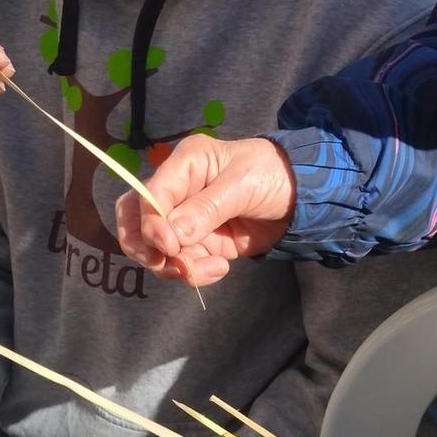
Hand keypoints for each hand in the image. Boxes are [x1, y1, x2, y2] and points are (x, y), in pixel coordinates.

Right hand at [114, 134, 295, 287]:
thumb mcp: (242, 185)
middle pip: (134, 221)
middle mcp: (177, 191)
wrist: (302, 200)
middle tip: (170, 263)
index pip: (147, 195)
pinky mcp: (199, 243)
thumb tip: (172, 236)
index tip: (168, 246)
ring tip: (210, 268)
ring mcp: (185, 220)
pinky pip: (182, 263)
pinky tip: (221, 268)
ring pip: (156, 250)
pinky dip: (195, 272)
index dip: (150, 223)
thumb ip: (206, 209)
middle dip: (146, 248)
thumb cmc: (274, 175)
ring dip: (177, 265)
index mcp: (184, 164)